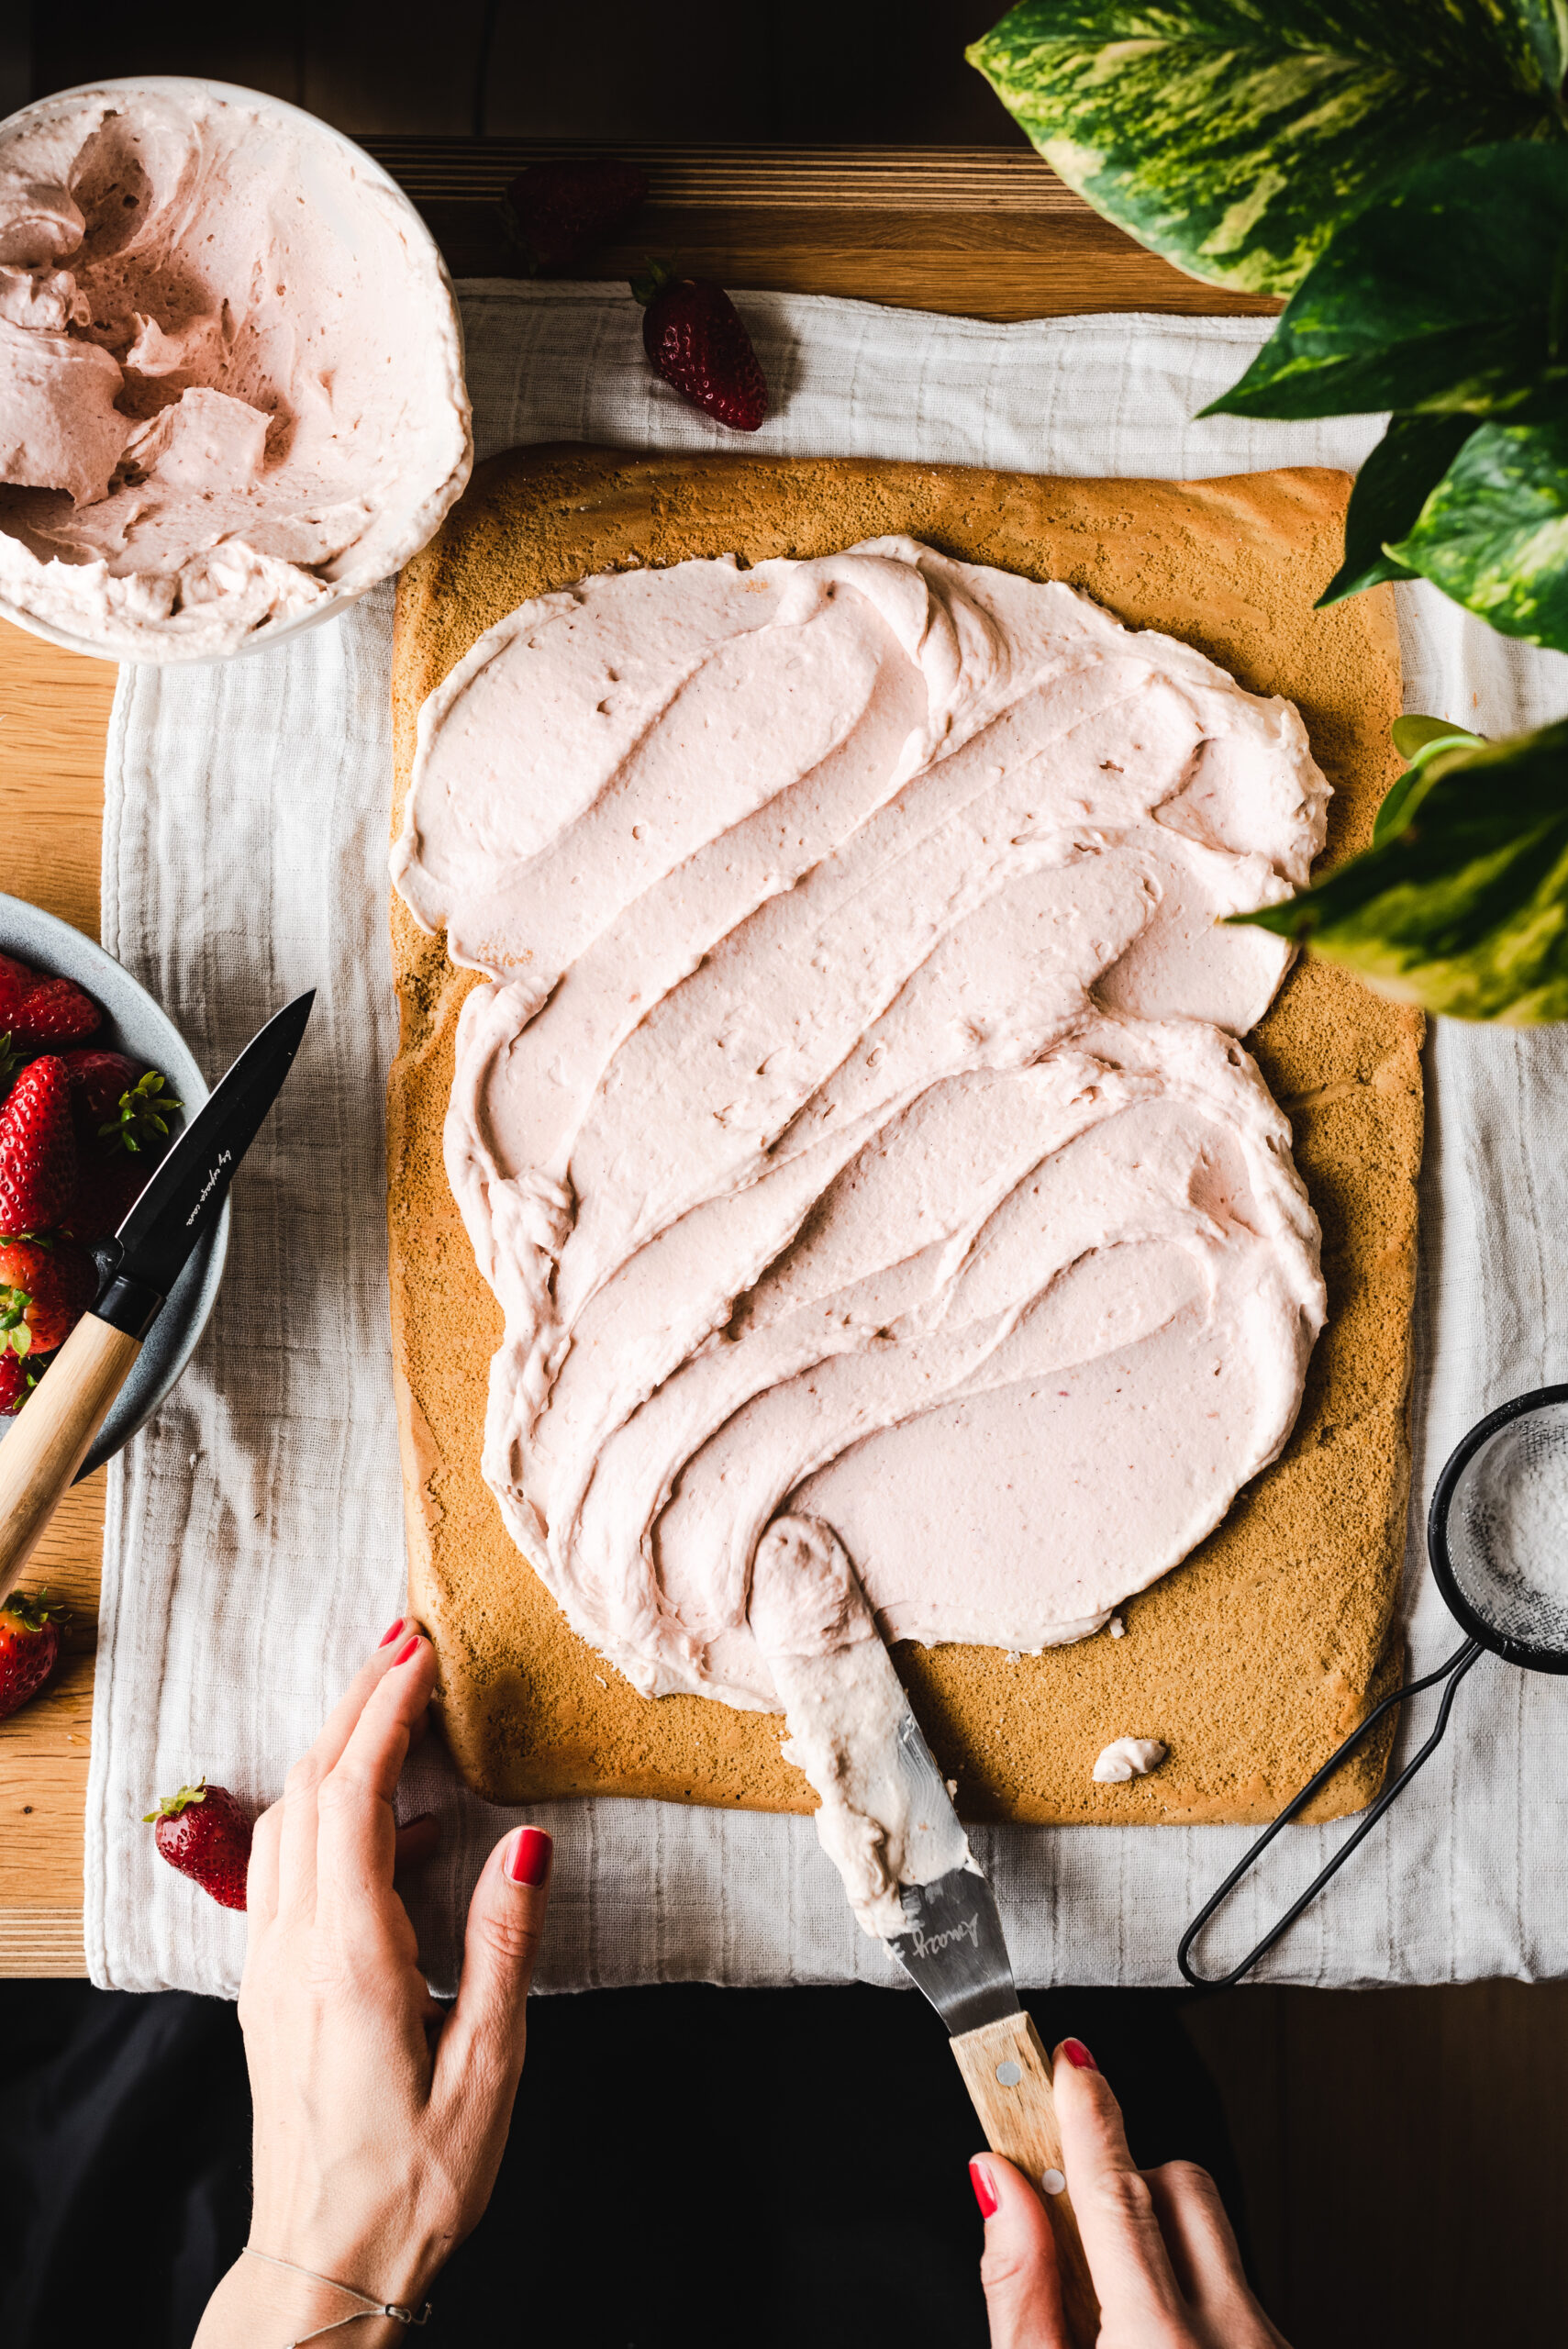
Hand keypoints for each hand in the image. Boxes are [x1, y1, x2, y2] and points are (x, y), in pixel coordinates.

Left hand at [195, 1624, 552, 2348]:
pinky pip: (287, 1868)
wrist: (324, 2265)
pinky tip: (394, 1819)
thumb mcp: (488, 2070)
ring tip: (396, 1703)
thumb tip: (530, 1842)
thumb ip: (505, 1947)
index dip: (385, 1713)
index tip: (420, 1651)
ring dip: (336, 1748)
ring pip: (289, 1822)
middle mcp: (296, 1948)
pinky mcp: (271, 1989)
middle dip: (356, 1703)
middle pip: (309, 1789)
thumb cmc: (417, 2182)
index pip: (355, 1798)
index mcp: (351, 1958)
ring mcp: (272, 1967)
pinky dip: (328, 1810)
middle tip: (405, 1640)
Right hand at [972, 2039, 1289, 2348]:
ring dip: (1157, 2239)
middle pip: (1177, 2187)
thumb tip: (1000, 2183)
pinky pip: (1238, 2283)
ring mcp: (1268, 2345)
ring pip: (1212, 2232)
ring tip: (1117, 2307)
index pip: (1115, 2191)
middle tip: (1074, 2228)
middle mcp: (1232, 2337)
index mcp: (1160, 2345)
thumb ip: (1019, 2288)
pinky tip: (1160, 2342)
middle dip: (1120, 2182)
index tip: (1070, 2062)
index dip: (1087, 2115)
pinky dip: (1192, 2289)